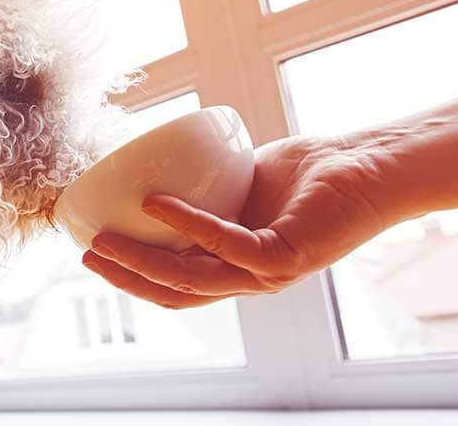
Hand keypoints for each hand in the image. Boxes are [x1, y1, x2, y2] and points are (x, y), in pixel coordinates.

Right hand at [81, 135, 394, 308]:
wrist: (371, 164)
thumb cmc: (313, 170)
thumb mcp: (242, 181)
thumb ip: (205, 190)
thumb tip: (159, 168)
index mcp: (236, 266)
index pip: (175, 285)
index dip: (132, 275)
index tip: (94, 249)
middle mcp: (250, 280)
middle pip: (173, 292)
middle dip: (124, 276)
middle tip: (86, 252)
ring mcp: (267, 274)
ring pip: (190, 279)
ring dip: (141, 261)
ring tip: (104, 239)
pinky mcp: (285, 256)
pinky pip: (223, 243)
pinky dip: (185, 223)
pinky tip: (156, 202)